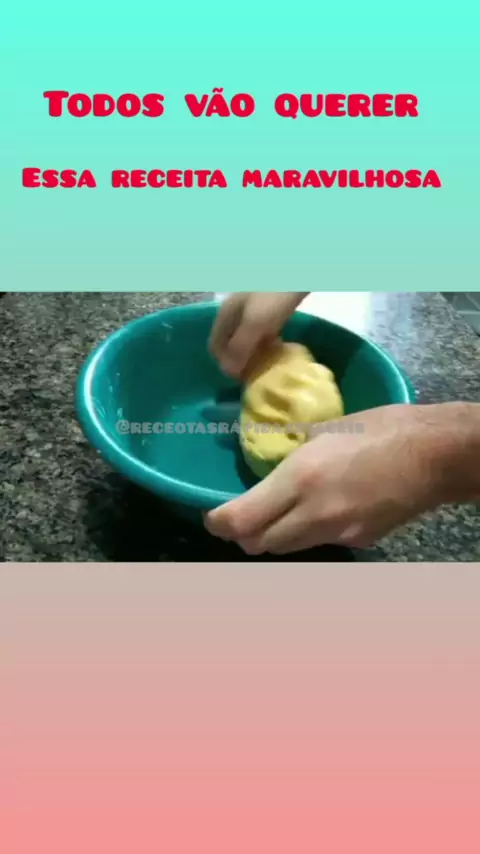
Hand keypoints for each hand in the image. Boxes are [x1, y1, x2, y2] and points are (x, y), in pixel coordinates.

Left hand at [205, 404, 447, 553]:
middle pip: (259, 545)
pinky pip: (320, 543)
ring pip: (288, 549)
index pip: (241, 521)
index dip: (218, 524)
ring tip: (281, 512)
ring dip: (275, 536)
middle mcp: (313, 515)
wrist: (435, 454)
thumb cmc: (380, 428)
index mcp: (299, 479)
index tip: (214, 517)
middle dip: (245, 533)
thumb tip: (270, 464)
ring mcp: (337, 533)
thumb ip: (291, 454)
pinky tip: (323, 509)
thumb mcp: (325, 430)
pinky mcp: (357, 541)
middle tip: (244, 515)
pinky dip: (310, 533)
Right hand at [209, 292, 307, 377]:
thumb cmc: (275, 293)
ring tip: (267, 363)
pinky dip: (266, 340)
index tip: (241, 378)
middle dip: (239, 359)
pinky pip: (262, 328)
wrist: (301, 264)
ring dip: (254, 351)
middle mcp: (235, 309)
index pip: (215, 345)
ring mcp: (253, 305)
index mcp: (226, 312)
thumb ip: (241, 347)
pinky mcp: (270, 303)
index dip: (224, 364)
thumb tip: (228, 371)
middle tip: (255, 373)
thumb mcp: (256, 323)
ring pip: (247, 335)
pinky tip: (278, 344)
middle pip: (230, 341)